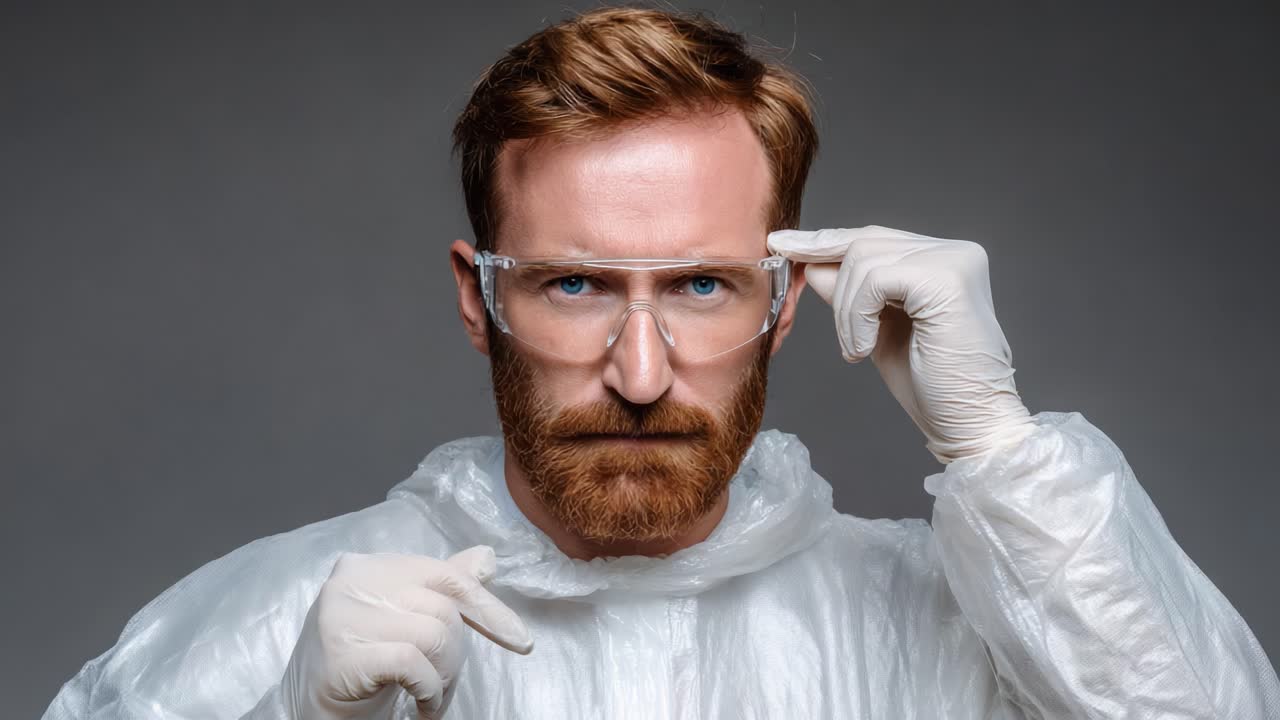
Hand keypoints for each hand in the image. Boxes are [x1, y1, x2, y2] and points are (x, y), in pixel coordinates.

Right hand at [281, 546, 532, 718]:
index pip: (445, 575)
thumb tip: (487, 558)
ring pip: (433, 635)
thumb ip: (439, 587)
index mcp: (367, 565)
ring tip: (430, 695)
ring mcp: (341, 615)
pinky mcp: (341, 653)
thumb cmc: (362, 661)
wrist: (308, 709)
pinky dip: (428, 689)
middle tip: (442, 683)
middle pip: (442, 608)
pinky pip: (412, 663)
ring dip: (444, 676)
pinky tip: (419, 704)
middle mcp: (351, 580)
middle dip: (456, 654)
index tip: (519, 640)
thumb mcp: (402, 618)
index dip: (487, 608)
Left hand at [768, 225, 1036, 464]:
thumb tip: (812, 263)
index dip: (824, 241)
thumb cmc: (932, 387)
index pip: (873, 238)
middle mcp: (955, 252)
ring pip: (862, 259)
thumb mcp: (875, 329)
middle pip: (864, 241)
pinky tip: (865, 349)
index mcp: (943, 259)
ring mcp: (954, 260)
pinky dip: (857, 317)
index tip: (782, 244)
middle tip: (831, 328)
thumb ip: (851, 293)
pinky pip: (874, 280)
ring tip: (858, 350)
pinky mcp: (946, 278)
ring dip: (846, 312)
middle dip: (832, 284)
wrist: (970, 424)